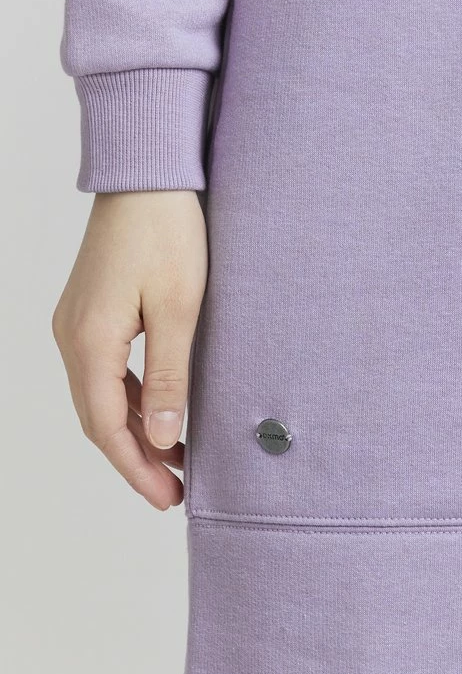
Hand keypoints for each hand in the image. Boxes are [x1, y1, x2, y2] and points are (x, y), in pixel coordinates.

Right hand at [52, 190, 207, 509]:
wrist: (146, 175)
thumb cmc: (166, 232)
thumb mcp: (178, 308)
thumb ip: (169, 376)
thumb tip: (162, 437)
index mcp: (89, 342)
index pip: (108, 428)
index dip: (137, 469)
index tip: (169, 499)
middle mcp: (71, 337)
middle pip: (99, 418)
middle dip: (136, 458)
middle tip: (174, 491)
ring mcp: (76, 322)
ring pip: (101, 396)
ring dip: (135, 430)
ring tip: (175, 459)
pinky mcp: (90, 310)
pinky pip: (105, 370)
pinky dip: (130, 398)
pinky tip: (159, 410)